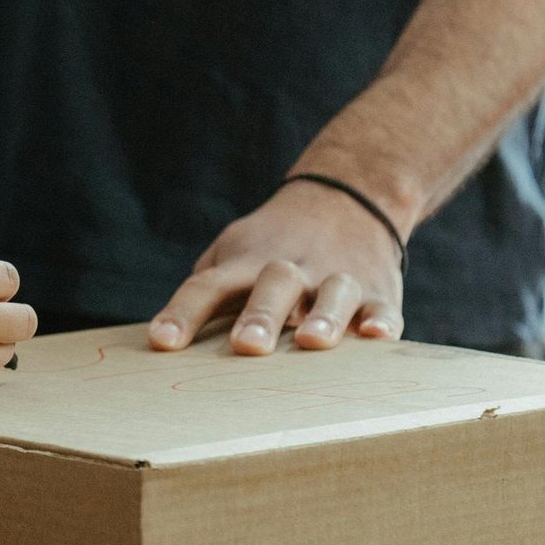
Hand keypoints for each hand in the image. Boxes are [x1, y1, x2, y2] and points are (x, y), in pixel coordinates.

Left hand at [150, 180, 405, 356]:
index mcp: (246, 264)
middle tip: (247, 346)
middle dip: (261, 315)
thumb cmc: (272, 248)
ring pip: (333, 294)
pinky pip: (382, 308)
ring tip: (310, 341)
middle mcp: (292, 269)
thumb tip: (166, 343)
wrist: (347, 199)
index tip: (162, 342)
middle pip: (274, 284)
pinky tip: (376, 336)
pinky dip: (381, 322)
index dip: (182, 313)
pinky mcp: (378, 293)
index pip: (208, 286)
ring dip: (322, 317)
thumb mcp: (233, 255)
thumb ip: (206, 293)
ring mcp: (338, 279)